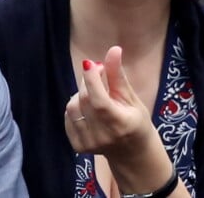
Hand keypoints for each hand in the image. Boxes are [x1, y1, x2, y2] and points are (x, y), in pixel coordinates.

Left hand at [65, 46, 187, 195]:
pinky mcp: (78, 146)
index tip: (91, 63)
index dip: (92, 79)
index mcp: (120, 124)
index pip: (99, 100)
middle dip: (88, 80)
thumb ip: (118, 75)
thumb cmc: (136, 121)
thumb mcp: (132, 97)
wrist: (132, 153)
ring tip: (94, 92)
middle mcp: (102, 136)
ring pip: (72, 107)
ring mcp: (88, 144)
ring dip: (80, 93)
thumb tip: (114, 49)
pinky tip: (88, 106)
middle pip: (84, 99)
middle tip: (98, 72)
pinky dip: (75, 106)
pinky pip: (67, 117)